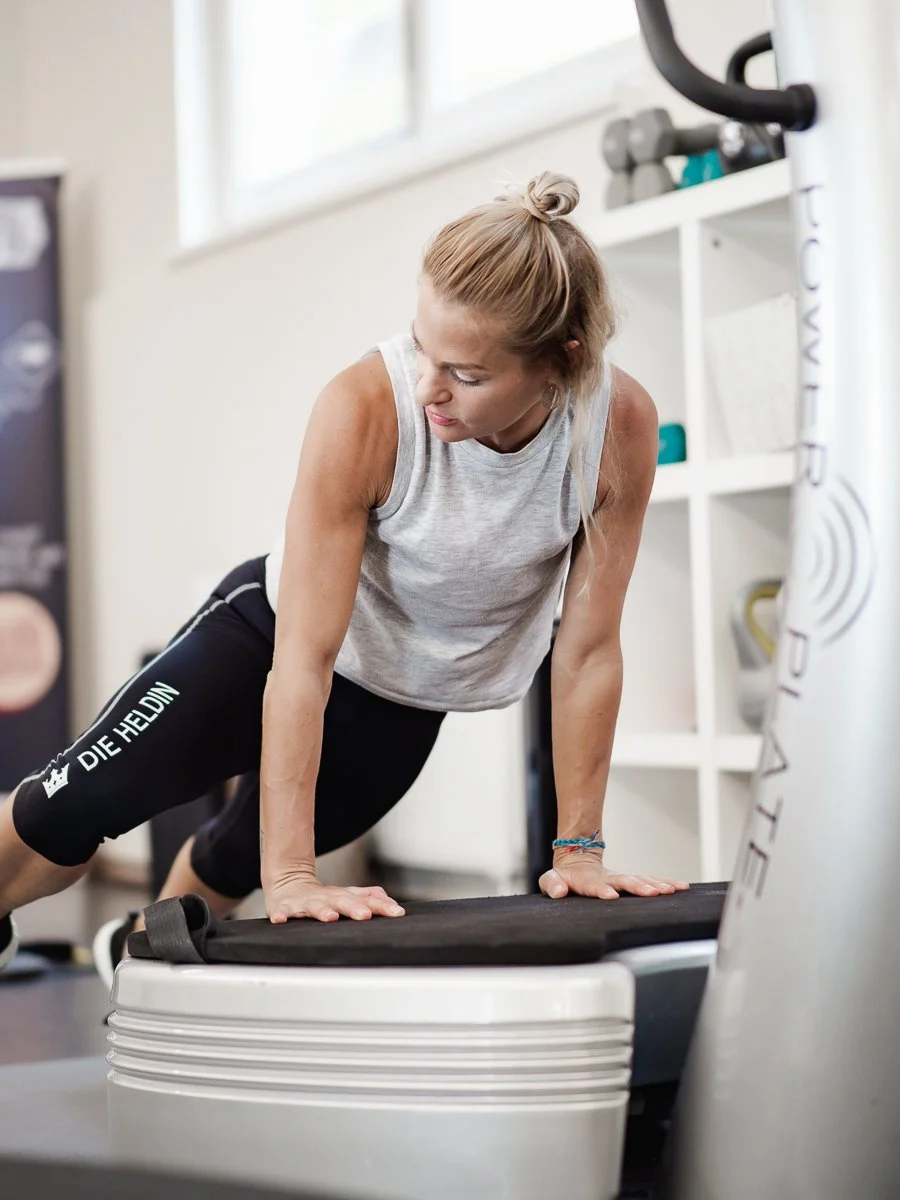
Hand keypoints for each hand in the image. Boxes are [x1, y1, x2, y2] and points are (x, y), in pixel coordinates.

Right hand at [265, 869, 405, 923]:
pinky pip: (282, 912)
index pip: (365, 900)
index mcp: (342, 896)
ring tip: (330, 917)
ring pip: (315, 906)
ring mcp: (305, 903)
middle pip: (342, 901)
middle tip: (365, 915)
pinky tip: (280, 919)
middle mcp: (326, 898)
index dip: (381, 906)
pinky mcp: (285, 908)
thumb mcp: (346, 895)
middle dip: (354, 908)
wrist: (288, 883)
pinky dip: (281, 915)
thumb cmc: (321, 896)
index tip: (396, 912)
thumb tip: (393, 903)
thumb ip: (369, 898)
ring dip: (322, 911)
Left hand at [539, 850, 688, 900]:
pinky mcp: (630, 881)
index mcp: (588, 880)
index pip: (595, 886)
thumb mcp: (551, 879)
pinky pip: (650, 881)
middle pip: (625, 881)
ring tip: (670, 890)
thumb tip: (559, 891)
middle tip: (652, 893)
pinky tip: (681, 886)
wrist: (577, 861)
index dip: (602, 890)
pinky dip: (665, 882)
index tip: (611, 895)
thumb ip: (552, 884)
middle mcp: (608, 878)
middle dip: (638, 886)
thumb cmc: (564, 876)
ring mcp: (621, 879)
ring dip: (655, 884)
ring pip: (640, 879)